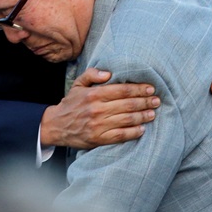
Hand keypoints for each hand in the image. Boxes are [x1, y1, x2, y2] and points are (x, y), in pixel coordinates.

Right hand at [40, 68, 159, 148]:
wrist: (55, 126)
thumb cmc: (70, 104)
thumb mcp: (78, 84)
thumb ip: (93, 74)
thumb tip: (109, 73)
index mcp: (94, 94)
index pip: (122, 90)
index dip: (138, 89)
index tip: (150, 88)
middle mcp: (97, 109)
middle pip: (127, 104)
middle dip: (145, 102)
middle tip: (156, 101)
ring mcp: (98, 125)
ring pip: (126, 120)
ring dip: (142, 116)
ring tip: (152, 113)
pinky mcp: (98, 139)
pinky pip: (120, 136)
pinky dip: (133, 132)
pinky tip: (142, 129)